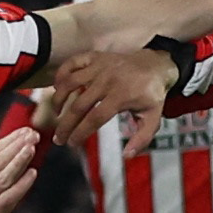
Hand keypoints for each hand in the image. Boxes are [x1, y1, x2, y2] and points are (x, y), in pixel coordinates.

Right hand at [0, 130, 45, 212]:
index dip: (11, 138)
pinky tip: (32, 174)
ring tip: (31, 149)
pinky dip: (21, 185)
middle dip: (17, 146)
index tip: (25, 130)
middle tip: (33, 135)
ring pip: (5, 175)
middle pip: (0, 160)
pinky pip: (9, 196)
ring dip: (18, 161)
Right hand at [37, 46, 179, 153]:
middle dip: (65, 125)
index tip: (72, 144)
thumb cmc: (152, 93)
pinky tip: (57, 87)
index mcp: (121, 96)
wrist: (157, 65)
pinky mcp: (95, 57)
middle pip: (79, 105)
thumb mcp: (153, 117)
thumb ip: (142, 138)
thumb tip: (127, 156)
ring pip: (70, 82)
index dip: (80, 133)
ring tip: (56, 113)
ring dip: (58, 99)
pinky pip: (72, 62)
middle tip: (58, 138)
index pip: (94, 118)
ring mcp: (100, 66)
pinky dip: (61, 73)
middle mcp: (107, 80)